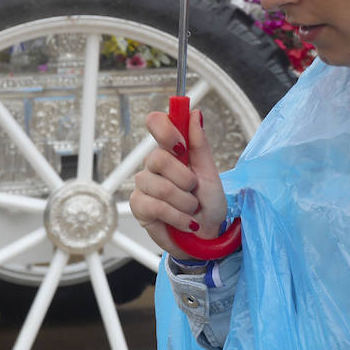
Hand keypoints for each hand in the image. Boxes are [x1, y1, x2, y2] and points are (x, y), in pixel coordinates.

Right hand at [130, 109, 225, 259]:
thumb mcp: (210, 172)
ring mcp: (144, 185)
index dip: (166, 130)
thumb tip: (194, 114)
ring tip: (191, 209)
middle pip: (158, 158)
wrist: (207, 234)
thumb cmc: (208, 203)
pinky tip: (185, 221)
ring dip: (185, 203)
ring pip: (160, 186)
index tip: (182, 146)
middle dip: (185, 179)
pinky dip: (177, 216)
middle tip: (194, 190)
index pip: (156, 123)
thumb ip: (200, 144)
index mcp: (172, 150)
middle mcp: (154, 164)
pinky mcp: (139, 207)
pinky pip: (156, 207)